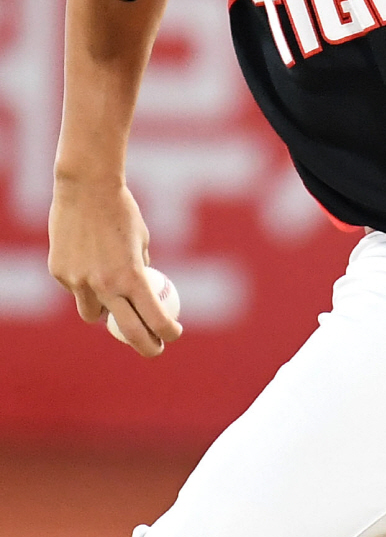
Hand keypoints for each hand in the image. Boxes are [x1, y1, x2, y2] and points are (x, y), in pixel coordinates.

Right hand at [48, 177, 182, 356]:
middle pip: (126, 330)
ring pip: (92, 313)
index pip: (153, 317)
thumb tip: (145, 290)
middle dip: (144, 344)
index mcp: (131, 276)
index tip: (173, 336)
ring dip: (104, 312)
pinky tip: (87, 259)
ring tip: (113, 301)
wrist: (86, 188)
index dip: (166, 332)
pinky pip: (75, 288)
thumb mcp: (140, 239)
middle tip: (154, 348)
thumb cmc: (121, 210)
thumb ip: (139, 267)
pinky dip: (83, 283)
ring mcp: (78, 282)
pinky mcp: (59, 273)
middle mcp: (104, 284)